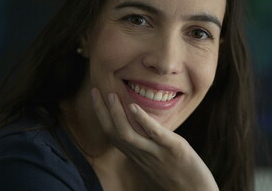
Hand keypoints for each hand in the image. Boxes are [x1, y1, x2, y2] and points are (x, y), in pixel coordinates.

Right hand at [91, 88, 218, 190]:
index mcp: (137, 156)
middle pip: (114, 133)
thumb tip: (141, 131)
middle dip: (102, 112)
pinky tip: (134, 107)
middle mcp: (141, 155)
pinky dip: (142, 120)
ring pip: (128, 134)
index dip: (101, 115)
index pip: (112, 134)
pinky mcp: (174, 149)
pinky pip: (155, 134)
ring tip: (111, 95)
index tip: (95, 95)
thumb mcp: (155, 163)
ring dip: (117, 114)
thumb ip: (145, 148)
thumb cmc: (177, 179)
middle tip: (95, 91)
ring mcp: (156, 153)